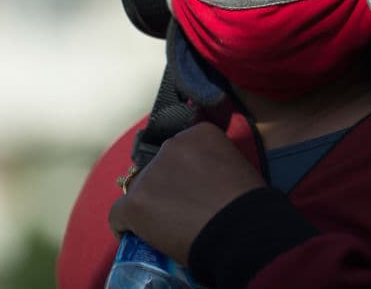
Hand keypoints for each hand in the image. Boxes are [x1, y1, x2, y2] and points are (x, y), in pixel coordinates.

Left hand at [109, 121, 265, 264]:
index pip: (180, 151)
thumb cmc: (251, 205)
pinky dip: (125, 226)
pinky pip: (119, 214)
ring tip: (165, 228)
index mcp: (199, 133)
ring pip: (140, 191)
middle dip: (165, 187)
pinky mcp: (136, 202)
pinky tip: (133, 236)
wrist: (244, 231)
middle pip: (157, 168)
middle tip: (181, 211)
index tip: (192, 190)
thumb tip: (203, 181)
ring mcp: (152, 174)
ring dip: (150, 206)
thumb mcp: (237, 167)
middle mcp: (172, 145)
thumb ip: (215, 162)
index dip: (184, 173)